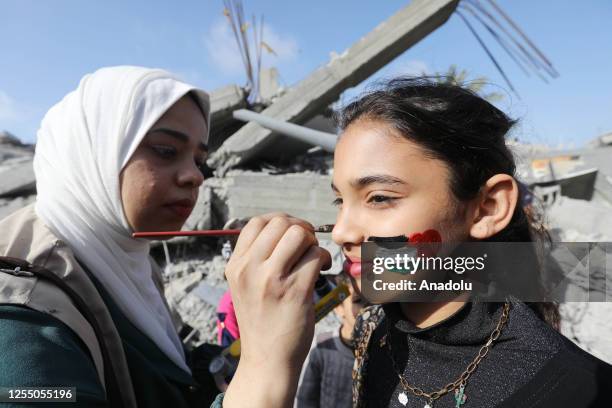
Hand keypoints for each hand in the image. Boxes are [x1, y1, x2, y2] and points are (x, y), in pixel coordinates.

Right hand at [222, 213, 330, 406]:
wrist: (266, 362)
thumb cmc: (261, 322)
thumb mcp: (245, 287)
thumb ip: (256, 259)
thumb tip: (286, 229)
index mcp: (235, 265)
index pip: (257, 222)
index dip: (280, 221)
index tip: (292, 234)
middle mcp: (249, 269)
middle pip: (280, 222)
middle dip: (300, 228)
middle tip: (307, 245)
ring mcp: (271, 280)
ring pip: (299, 234)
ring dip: (312, 242)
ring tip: (314, 258)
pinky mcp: (295, 291)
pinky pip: (315, 256)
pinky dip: (324, 257)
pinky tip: (322, 269)